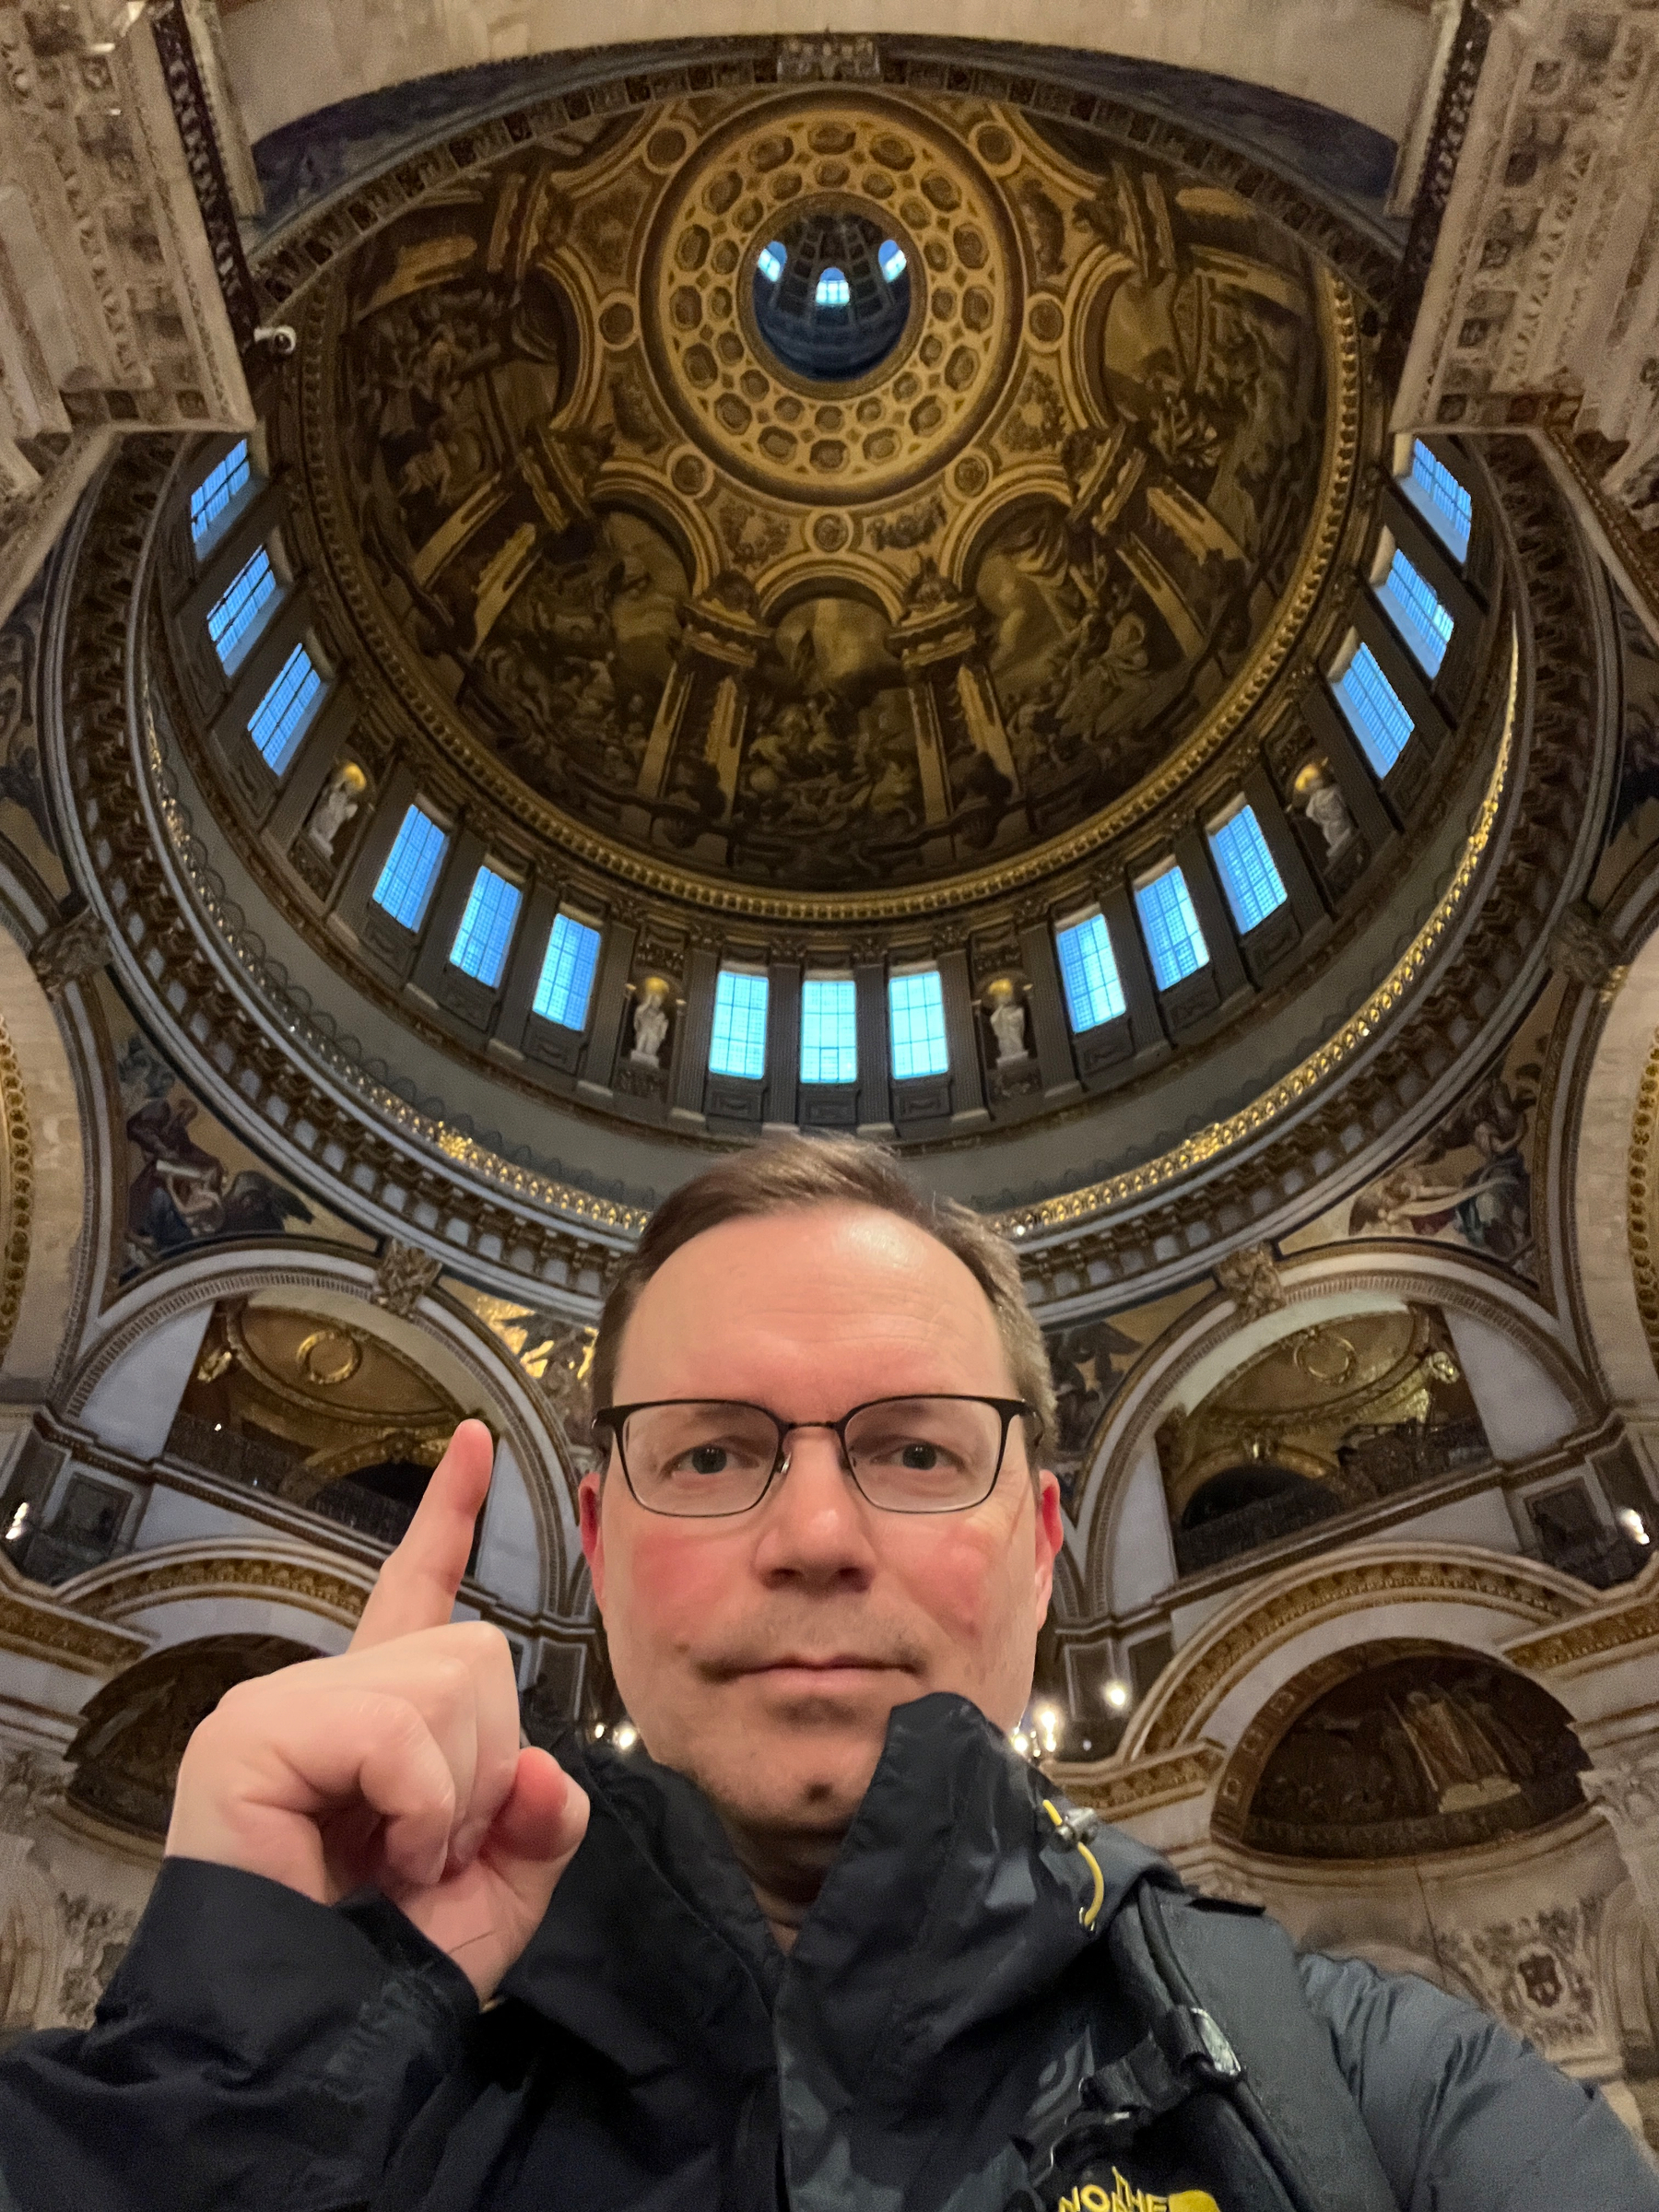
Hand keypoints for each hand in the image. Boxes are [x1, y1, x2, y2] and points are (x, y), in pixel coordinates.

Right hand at [166, 1418, 588, 1999]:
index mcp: (381, 1715)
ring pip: (448, 1682)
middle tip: (427, 1850)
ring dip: (453, 1797)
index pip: (419, 1589)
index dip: (449, 1514)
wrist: (308, 2047)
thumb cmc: (388, 1972)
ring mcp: (283, 1704)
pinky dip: (420, 1807)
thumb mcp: (499, 1894)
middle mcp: (326, 1690)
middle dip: (485, 1764)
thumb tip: (540, 1765)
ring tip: (397, 1863)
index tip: (474, 1438)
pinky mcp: (253, 1732)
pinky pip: (398, 1730)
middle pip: (475, 1650)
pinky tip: (378, 1858)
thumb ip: (540, 1822)